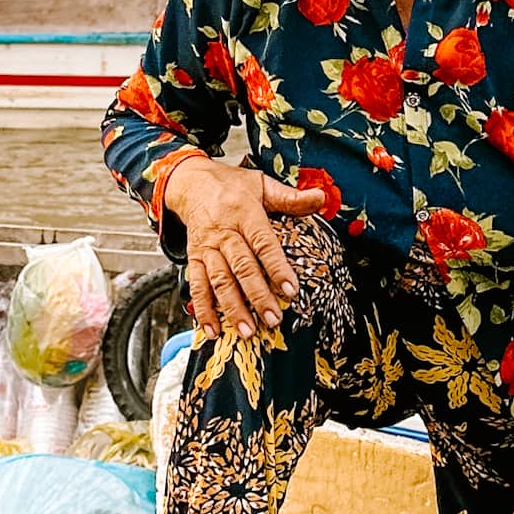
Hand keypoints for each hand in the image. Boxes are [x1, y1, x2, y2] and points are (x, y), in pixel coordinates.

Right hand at [165, 155, 327, 339]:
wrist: (192, 183)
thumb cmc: (231, 186)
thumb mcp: (262, 185)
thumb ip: (291, 197)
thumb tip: (320, 198)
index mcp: (244, 213)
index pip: (263, 244)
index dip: (277, 267)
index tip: (291, 289)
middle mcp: (224, 233)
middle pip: (241, 267)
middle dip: (257, 295)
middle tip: (272, 319)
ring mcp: (207, 248)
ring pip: (219, 281)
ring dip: (232, 308)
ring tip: (247, 330)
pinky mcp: (194, 258)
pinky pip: (197, 285)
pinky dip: (203, 309)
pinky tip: (212, 328)